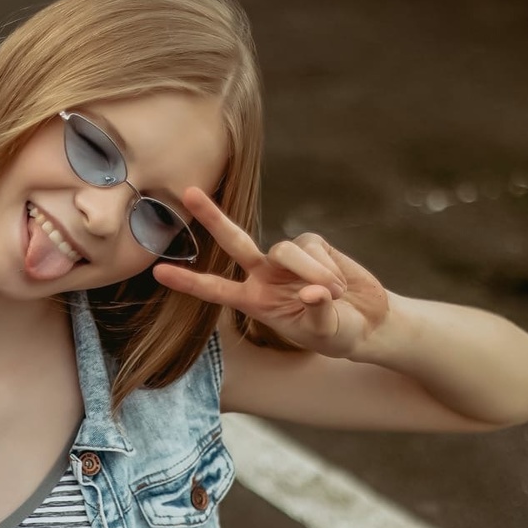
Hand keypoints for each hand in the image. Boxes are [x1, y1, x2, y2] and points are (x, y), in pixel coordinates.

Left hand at [152, 188, 388, 357]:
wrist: (368, 322)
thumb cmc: (339, 334)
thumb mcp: (325, 333)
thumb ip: (317, 313)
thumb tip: (313, 291)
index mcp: (255, 302)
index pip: (216, 290)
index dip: (189, 282)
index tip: (158, 272)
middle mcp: (265, 275)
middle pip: (235, 241)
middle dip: (214, 217)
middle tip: (188, 193)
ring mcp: (287, 258)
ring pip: (287, 249)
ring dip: (314, 272)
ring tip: (336, 295)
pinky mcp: (313, 244)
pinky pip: (314, 247)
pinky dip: (329, 267)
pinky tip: (341, 284)